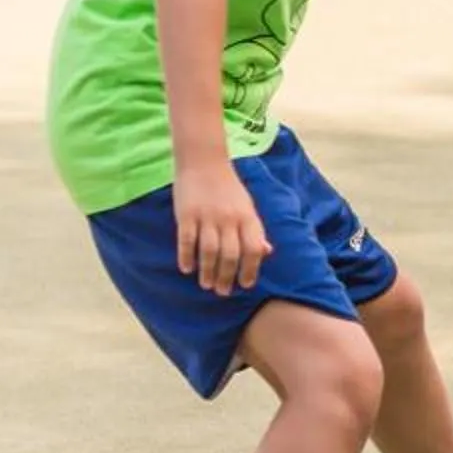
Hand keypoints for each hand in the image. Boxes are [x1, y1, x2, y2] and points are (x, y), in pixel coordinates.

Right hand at [174, 160, 271, 294]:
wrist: (204, 161)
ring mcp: (207, 216)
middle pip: (231, 255)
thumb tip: (265, 253)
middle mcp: (229, 218)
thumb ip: (254, 230)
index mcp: (247, 217)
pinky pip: (186, 240)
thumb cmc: (228, 188)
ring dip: (208, 271)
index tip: (245, 284)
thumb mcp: (247, 207)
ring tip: (206, 284)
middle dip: (227, 277)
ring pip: (209, 251)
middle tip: (222, 291)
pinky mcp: (186, 214)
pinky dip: (186, 256)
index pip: (253, 249)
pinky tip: (186, 268)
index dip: (251, 269)